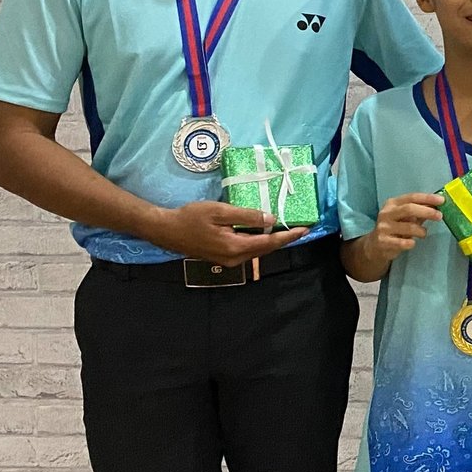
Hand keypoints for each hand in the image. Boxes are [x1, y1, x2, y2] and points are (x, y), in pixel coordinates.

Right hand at [145, 201, 307, 263]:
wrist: (166, 230)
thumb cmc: (190, 217)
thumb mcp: (220, 211)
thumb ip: (246, 215)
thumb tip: (271, 219)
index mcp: (236, 247)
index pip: (270, 242)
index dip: (289, 236)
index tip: (306, 228)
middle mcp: (235, 259)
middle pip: (266, 249)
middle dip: (284, 239)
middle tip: (300, 227)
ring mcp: (228, 261)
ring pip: (257, 250)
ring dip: (272, 240)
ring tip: (287, 228)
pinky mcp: (223, 258)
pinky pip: (247, 250)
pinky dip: (258, 241)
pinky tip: (263, 231)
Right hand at [361, 192, 444, 263]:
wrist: (375, 245)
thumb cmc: (395, 228)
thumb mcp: (406, 217)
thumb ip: (420, 211)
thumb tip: (438, 205)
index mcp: (392, 203)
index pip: (412, 197)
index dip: (427, 198)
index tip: (442, 200)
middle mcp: (386, 213)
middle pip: (409, 209)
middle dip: (427, 211)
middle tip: (440, 216)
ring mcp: (383, 227)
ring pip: (408, 227)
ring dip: (421, 231)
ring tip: (423, 234)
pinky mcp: (383, 241)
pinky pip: (403, 242)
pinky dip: (411, 243)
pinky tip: (412, 242)